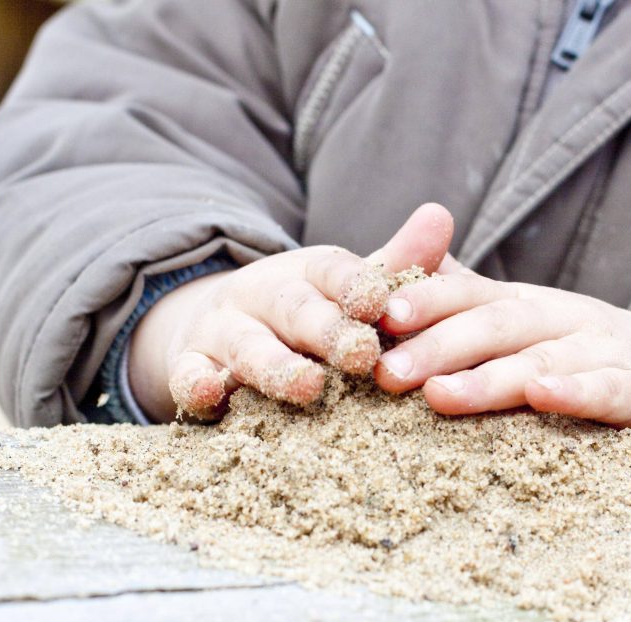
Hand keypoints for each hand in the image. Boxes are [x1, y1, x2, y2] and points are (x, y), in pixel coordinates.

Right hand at [128, 203, 455, 421]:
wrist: (216, 326)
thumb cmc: (306, 311)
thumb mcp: (347, 286)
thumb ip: (396, 263)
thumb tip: (441, 215)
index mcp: (307, 275)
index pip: (334, 273)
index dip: (357, 285)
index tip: (382, 302)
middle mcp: (263, 296)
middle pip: (295, 311)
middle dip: (327, 332)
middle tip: (361, 354)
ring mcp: (223, 330)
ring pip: (248, 347)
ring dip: (276, 367)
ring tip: (306, 387)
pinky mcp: (190, 365)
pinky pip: (189, 377)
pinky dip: (196, 386)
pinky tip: (210, 396)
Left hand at [374, 273, 630, 473]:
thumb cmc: (574, 353)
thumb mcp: (519, 324)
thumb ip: (460, 304)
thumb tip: (385, 282)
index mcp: (525, 303)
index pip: (470, 293)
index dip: (425, 299)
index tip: (377, 314)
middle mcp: (562, 316)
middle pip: (497, 325)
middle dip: (439, 345)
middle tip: (385, 373)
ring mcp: (603, 349)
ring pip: (542, 359)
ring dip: (489, 377)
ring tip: (439, 397)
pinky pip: (606, 389)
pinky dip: (574, 392)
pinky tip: (541, 397)